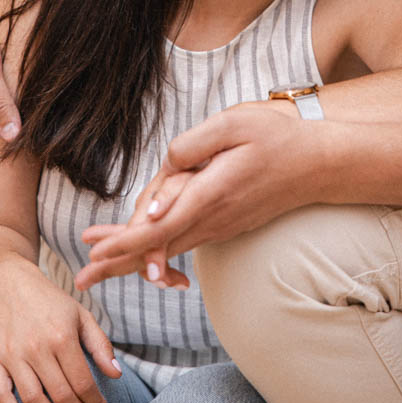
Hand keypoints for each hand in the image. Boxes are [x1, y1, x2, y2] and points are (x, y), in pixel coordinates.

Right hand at [0, 261, 120, 402]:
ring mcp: (12, 354)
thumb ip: (100, 345)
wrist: (9, 284)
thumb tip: (116, 375)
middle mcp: (37, 347)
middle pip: (61, 394)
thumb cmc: (50, 302)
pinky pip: (0, 394)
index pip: (83, 381)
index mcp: (62, 335)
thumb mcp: (81, 315)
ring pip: (33, 399)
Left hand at [77, 104, 312, 285]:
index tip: (95, 254)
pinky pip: (186, 242)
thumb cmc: (277, 138)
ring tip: (100, 266)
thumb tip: (165, 166)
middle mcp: (213, 218)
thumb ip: (194, 144)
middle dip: (117, 262)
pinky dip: (159, 252)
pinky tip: (145, 258)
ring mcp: (221, 225)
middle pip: (157, 248)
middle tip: (82, 279)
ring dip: (133, 258)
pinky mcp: (226, 224)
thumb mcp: (234, 124)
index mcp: (210, 193)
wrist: (318, 165)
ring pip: (170, 248)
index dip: (124, 242)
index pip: (159, 227)